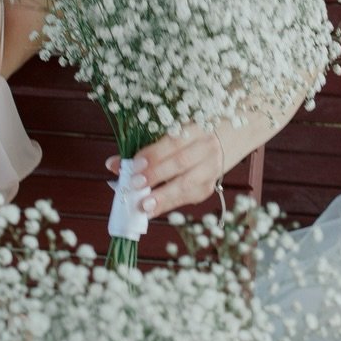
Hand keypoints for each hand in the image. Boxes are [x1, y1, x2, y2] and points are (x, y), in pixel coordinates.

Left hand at [103, 126, 224, 219]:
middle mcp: (207, 149)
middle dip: (156, 175)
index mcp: (196, 130)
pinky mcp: (208, 188)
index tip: (134, 165)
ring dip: (163, 196)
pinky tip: (153, 210)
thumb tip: (113, 164)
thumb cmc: (189, 137)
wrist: (228, 141)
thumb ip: (144, 149)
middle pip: (181, 163)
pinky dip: (168, 205)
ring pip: (187, 185)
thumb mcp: (171, 135)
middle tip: (135, 185)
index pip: (173, 142)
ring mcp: (211, 171)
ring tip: (144, 205)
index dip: (153, 154)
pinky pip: (187, 198)